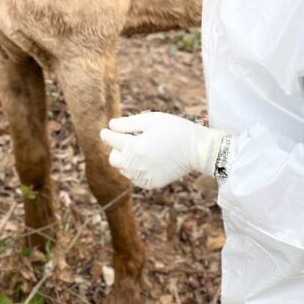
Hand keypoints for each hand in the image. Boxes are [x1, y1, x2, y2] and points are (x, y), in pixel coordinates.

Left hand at [100, 112, 228, 189]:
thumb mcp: (150, 119)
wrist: (197, 149)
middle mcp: (136, 165)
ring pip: (124, 169)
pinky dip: (137, 169)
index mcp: (134, 147)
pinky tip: (148, 160)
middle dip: (116, 148)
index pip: (110, 140)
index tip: (105, 131)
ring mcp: (144, 177)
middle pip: (113, 159)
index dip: (106, 134)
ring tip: (141, 149)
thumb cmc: (174, 129)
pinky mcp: (152, 184)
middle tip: (127, 140)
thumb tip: (111, 126)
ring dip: (127, 159)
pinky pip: (135, 178)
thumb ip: (127, 123)